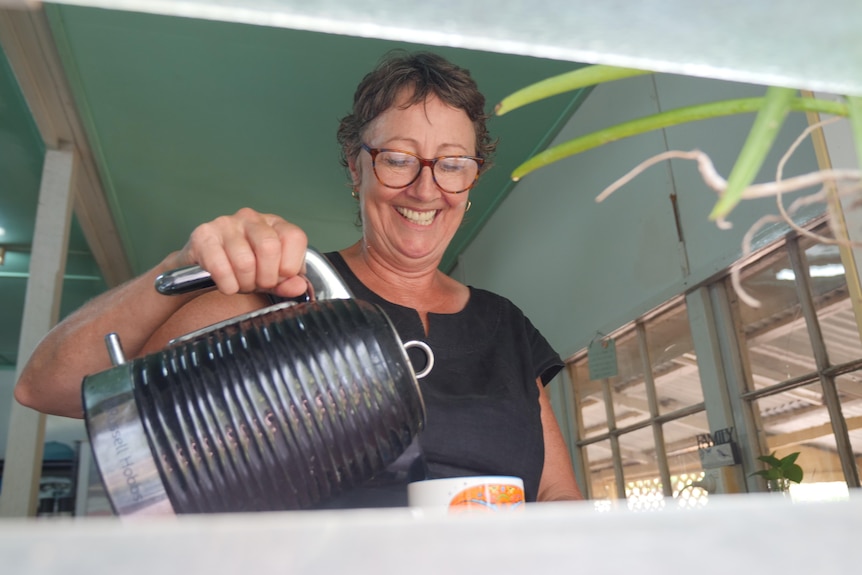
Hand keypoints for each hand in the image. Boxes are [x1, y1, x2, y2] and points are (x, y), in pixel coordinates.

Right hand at [177, 207, 308, 297]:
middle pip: (269, 248)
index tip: (280, 277)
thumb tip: (299, 286)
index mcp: (274, 223)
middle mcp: (252, 218)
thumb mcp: (271, 276)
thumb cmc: (243, 266)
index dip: (289, 266)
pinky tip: (227, 284)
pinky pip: (221, 268)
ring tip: (241, 283)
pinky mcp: (204, 235)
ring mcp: (226, 224)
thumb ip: (288, 282)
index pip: (294, 237)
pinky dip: (228, 285)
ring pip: (245, 262)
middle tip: (258, 284)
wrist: (206, 266)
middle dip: (266, 277)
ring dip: (245, 284)